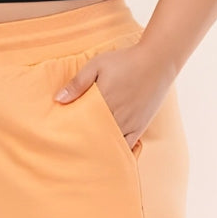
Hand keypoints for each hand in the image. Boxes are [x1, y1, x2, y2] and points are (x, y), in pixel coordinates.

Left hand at [55, 45, 171, 150]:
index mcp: (102, 101)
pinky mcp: (140, 126)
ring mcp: (129, 123)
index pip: (81, 124)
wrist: (157, 61)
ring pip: (110, 144)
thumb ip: (78, 82)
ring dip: (98, 149)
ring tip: (85, 155)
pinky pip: (128, 146)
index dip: (70, 132)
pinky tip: (108, 156)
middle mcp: (116, 115)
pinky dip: (117, 151)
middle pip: (94, 136)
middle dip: (82, 143)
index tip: (61, 137)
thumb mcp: (97, 64)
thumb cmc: (125, 61)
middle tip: (69, 149)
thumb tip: (59, 99)